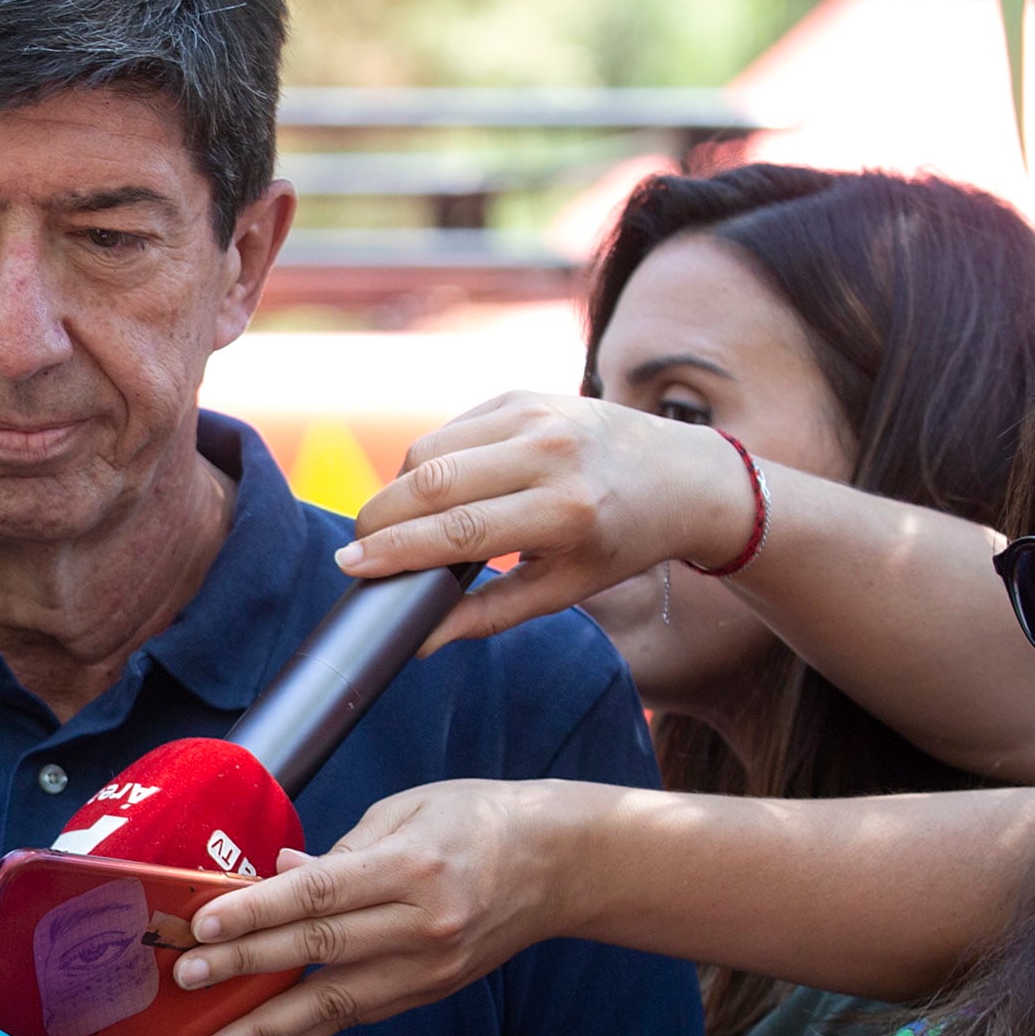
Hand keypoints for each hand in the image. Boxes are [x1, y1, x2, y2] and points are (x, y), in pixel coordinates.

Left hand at [171, 783, 570, 1035]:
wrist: (561, 864)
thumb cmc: (475, 821)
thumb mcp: (407, 811)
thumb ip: (339, 851)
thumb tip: (276, 875)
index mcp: (411, 867)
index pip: (319, 894)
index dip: (256, 912)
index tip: (204, 926)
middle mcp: (422, 925)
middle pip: (319, 950)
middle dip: (245, 969)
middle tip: (187, 982)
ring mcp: (428, 967)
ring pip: (336, 1003)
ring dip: (268, 1030)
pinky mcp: (430, 991)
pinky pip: (358, 1017)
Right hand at [339, 390, 766, 650]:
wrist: (682, 476)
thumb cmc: (620, 542)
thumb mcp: (562, 590)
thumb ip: (486, 615)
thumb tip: (417, 640)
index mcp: (566, 512)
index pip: (458, 530)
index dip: (395, 550)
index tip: (351, 567)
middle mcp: (551, 454)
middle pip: (430, 481)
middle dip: (379, 517)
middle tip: (359, 548)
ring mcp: (536, 415)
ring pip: (429, 449)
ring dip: (398, 489)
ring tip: (399, 523)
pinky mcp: (523, 395)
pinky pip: (450, 429)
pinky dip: (427, 463)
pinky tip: (435, 490)